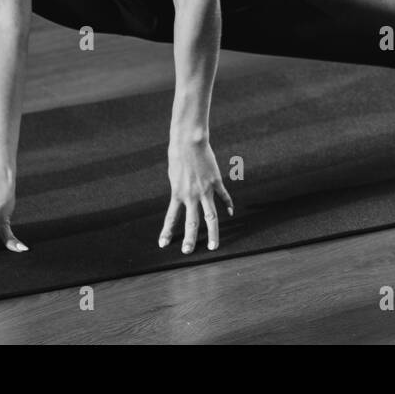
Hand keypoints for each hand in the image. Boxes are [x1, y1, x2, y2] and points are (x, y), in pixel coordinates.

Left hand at [158, 138, 233, 253]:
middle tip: (188, 252)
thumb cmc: (178, 155)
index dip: (167, 232)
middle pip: (192, 222)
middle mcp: (191, 195)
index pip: (171, 218)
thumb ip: (179, 189)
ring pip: (211, 216)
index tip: (163, 244)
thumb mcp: (173, 175)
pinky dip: (228, 205)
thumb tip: (183, 198)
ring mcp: (205, 190)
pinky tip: (230, 214)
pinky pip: (223, 197)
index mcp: (177, 193)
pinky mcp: (216, 182)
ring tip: (213, 246)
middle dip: (190, 239)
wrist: (190, 141)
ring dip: (212, 233)